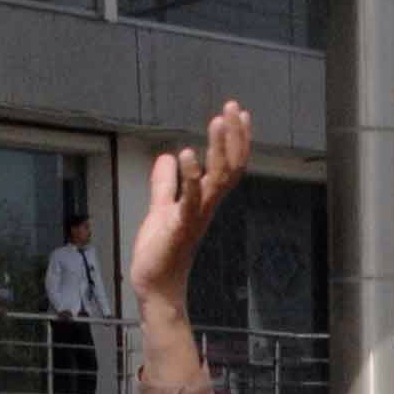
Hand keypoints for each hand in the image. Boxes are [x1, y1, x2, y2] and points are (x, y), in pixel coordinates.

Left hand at [129, 103, 251, 310]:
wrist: (156, 286)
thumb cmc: (162, 252)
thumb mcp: (161, 208)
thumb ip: (165, 184)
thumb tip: (166, 158)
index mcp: (204, 200)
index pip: (228, 165)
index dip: (236, 140)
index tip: (238, 113)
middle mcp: (206, 206)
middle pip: (230, 167)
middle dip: (233, 136)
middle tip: (232, 107)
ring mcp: (196, 216)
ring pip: (217, 180)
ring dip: (219, 150)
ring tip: (217, 121)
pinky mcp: (180, 227)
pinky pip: (191, 200)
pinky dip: (191, 177)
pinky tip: (187, 154)